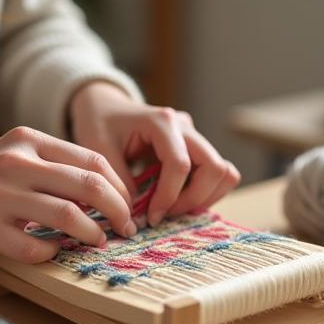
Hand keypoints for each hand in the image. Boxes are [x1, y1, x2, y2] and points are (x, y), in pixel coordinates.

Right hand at [0, 127, 135, 262]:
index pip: (92, 160)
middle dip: (118, 210)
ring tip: (99, 240)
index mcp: (27, 140)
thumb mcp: (13, 157)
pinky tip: (54, 250)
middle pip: (89, 186)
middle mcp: (15, 163)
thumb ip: (53, 165)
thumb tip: (107, 191)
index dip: (120, 186)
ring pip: (69, 216)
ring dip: (94, 233)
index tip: (128, 205)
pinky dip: (53, 252)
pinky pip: (35, 246)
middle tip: (126, 227)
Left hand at [70, 82, 240, 225]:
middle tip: (165, 215)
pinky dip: (203, 193)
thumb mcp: (100, 151)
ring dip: (203, 198)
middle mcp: (185, 127)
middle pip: (215, 168)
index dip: (169, 197)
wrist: (106, 106)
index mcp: (162, 121)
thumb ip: (119, 183)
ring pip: (224, 172)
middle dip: (193, 200)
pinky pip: (216, 175)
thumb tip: (137, 216)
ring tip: (172, 209)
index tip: (151, 217)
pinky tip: (176, 200)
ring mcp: (194, 137)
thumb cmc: (100, 124)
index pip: (181, 165)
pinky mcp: (196, 148)